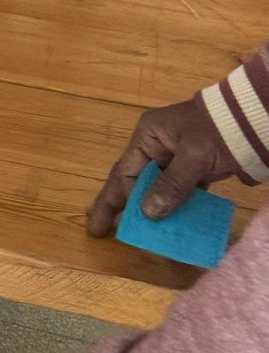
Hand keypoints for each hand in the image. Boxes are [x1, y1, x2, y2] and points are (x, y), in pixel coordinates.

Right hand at [88, 95, 232, 236]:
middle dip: (119, 205)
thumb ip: (171, 185)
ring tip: (134, 232)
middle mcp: (156, 146)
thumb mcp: (193, 157)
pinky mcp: (194, 168)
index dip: (114, 200)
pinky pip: (178, 191)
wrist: (251, 119)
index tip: (102, 225)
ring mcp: (175, 157)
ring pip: (156, 188)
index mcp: (148, 136)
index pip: (125, 172)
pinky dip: (174, 207)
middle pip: (134, 181)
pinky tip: (169, 225)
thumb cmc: (216, 132)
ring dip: (148, 210)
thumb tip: (147, 214)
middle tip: (100, 229)